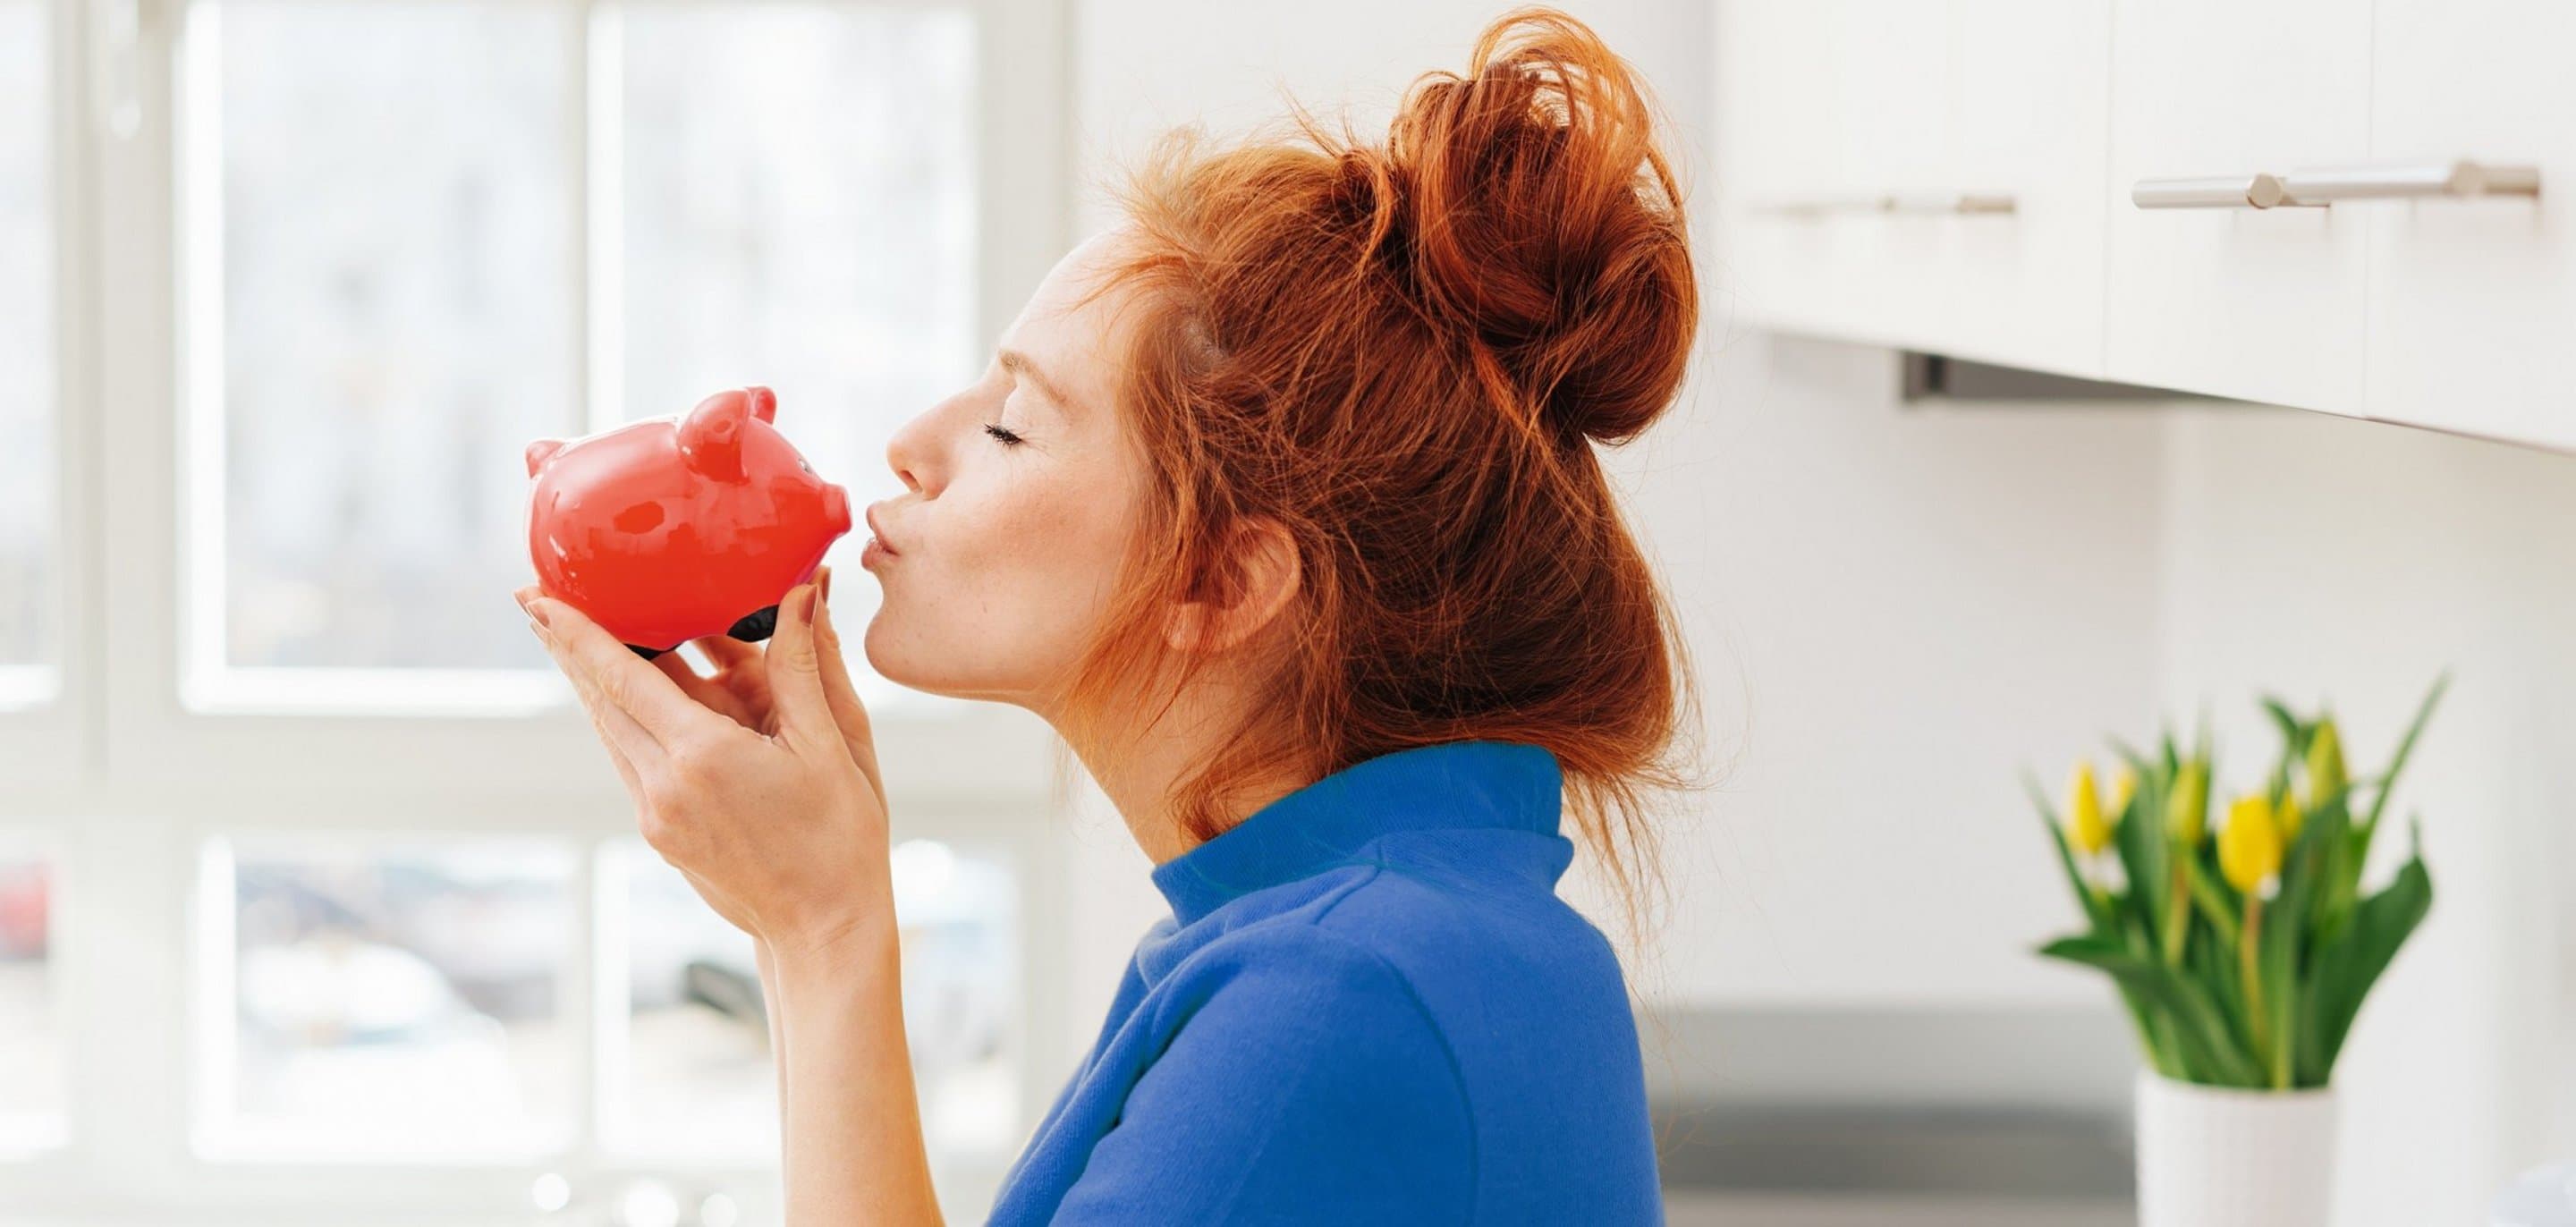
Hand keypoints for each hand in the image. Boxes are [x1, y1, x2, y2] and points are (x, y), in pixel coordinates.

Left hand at [517, 572, 891, 958]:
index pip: (621, 676)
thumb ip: (804, 665)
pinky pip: (629, 761)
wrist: (825, 928)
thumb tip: (804, 592)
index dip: (576, 633)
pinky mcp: (660, 834)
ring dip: (589, 683)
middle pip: (599, 700)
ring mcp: (656, 814)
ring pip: (609, 732)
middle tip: (534, 599)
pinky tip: (625, 699)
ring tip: (568, 639)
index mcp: (705, 755)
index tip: (538, 597)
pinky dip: (620, 720)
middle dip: (567, 648)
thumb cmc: (842, 837)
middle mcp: (665, 785)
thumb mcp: (834, 744)